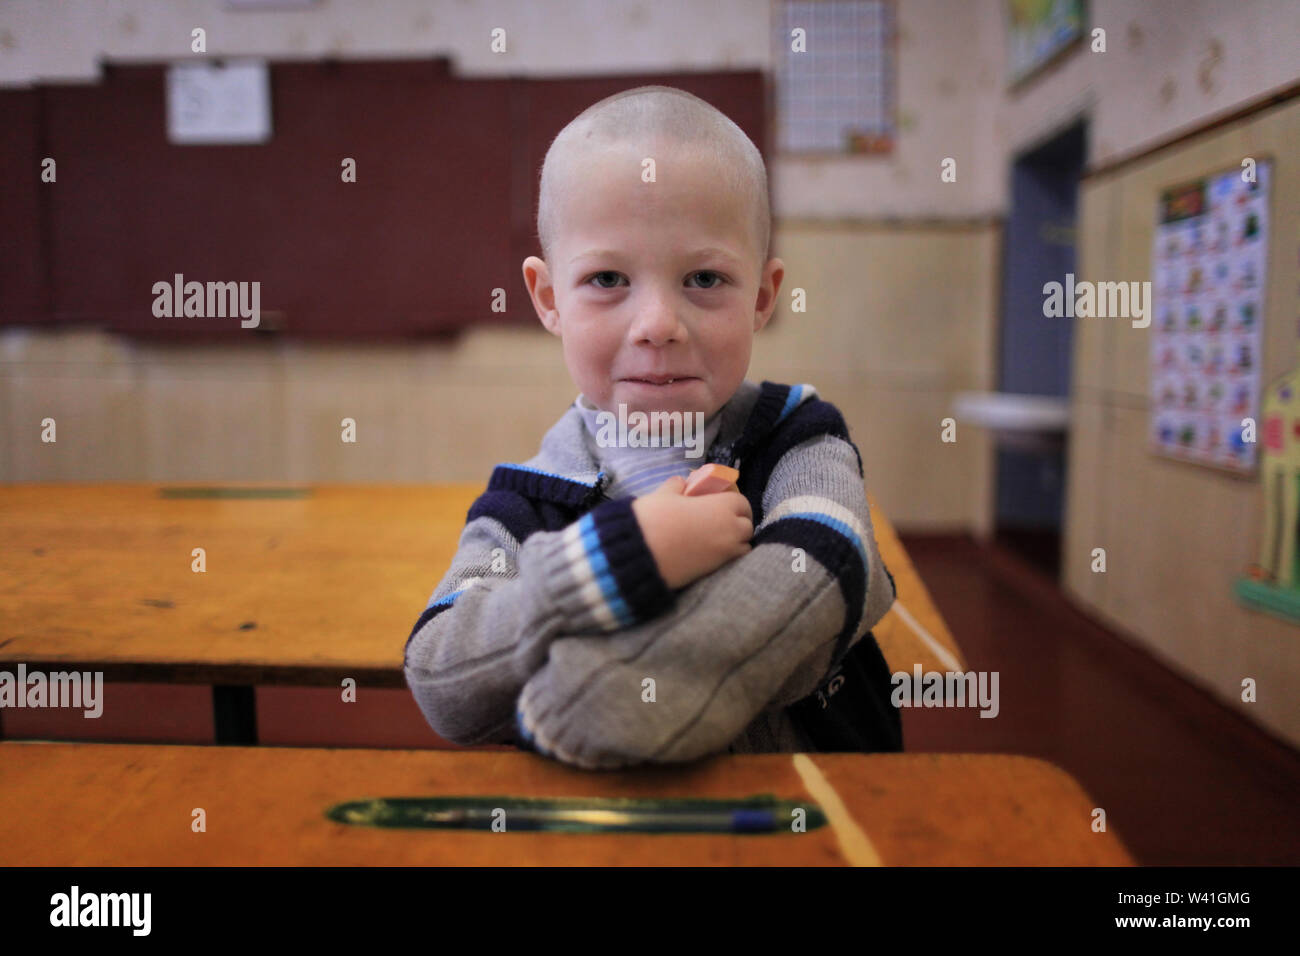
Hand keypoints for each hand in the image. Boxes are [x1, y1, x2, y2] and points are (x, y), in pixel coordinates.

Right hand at [631, 475, 752, 589]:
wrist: (639, 554)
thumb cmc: (654, 518)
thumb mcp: (663, 495)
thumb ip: (676, 486)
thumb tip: (681, 482)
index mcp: (721, 507)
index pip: (742, 503)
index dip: (733, 502)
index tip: (722, 502)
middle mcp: (729, 531)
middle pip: (747, 527)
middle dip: (738, 522)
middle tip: (720, 520)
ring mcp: (724, 554)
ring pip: (742, 547)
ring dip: (735, 541)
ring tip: (716, 537)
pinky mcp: (714, 572)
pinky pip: (730, 561)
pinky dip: (726, 556)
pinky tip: (709, 551)